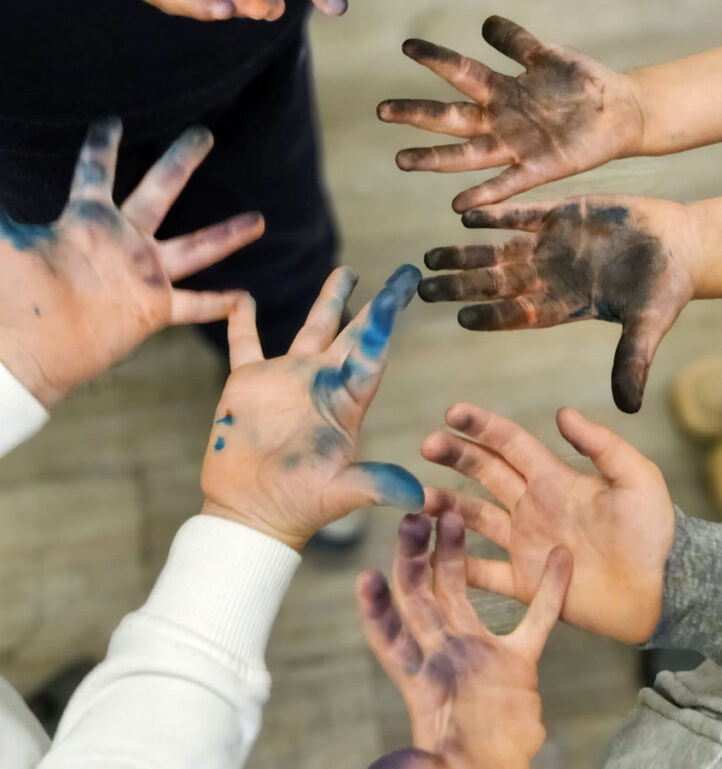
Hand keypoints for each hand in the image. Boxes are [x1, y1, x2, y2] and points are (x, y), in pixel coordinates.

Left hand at [0, 119, 263, 406]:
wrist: (27, 352)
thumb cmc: (13, 297)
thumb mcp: (5, 245)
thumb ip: (1, 215)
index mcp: (88, 219)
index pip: (97, 172)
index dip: (103, 145)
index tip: (112, 120)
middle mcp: (123, 240)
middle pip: (160, 190)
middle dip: (182, 160)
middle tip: (204, 133)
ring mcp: (142, 274)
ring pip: (196, 246)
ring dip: (227, 234)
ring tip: (259, 218)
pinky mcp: (152, 309)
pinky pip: (195, 305)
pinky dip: (220, 305)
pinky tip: (246, 299)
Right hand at [201, 265, 424, 550]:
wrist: (250, 514)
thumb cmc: (298, 508)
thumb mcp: (340, 494)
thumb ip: (375, 486)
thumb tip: (417, 496)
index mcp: (347, 404)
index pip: (372, 353)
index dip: (386, 321)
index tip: (405, 290)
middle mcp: (322, 385)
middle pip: (354, 333)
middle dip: (376, 304)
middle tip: (403, 274)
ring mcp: (286, 380)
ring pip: (312, 328)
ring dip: (328, 300)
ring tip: (347, 271)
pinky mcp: (248, 384)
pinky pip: (245, 342)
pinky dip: (240, 319)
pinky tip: (241, 297)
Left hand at [358, 512, 571, 768]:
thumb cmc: (464, 768)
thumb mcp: (437, 766)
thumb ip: (416, 762)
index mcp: (417, 680)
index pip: (389, 637)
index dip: (376, 610)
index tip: (365, 577)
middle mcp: (441, 653)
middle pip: (419, 597)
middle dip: (412, 559)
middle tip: (410, 520)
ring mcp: (477, 651)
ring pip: (460, 590)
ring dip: (456, 554)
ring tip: (452, 516)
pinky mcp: (518, 659)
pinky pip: (536, 620)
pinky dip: (547, 591)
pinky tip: (559, 558)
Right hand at [378, 17, 644, 209]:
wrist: (622, 112)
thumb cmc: (583, 85)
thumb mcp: (548, 55)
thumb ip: (516, 42)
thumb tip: (484, 22)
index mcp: (502, 90)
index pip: (460, 72)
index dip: (435, 58)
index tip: (405, 45)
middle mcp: (500, 120)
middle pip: (450, 117)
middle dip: (416, 114)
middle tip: (382, 110)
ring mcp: (516, 146)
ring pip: (466, 154)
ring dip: (434, 158)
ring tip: (402, 160)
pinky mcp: (539, 168)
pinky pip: (506, 184)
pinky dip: (484, 194)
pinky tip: (458, 205)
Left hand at [419, 194, 699, 411]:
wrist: (680, 242)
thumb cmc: (667, 286)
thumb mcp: (649, 324)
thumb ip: (633, 359)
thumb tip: (630, 408)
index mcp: (563, 306)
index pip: (518, 315)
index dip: (491, 316)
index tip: (462, 318)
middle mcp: (547, 278)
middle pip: (493, 285)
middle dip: (459, 286)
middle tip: (423, 290)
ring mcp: (549, 247)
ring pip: (495, 251)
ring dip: (463, 253)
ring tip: (429, 257)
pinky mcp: (558, 215)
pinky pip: (518, 216)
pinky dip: (494, 214)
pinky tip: (464, 215)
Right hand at [424, 404, 673, 643]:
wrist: (661, 591)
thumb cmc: (652, 533)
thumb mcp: (637, 480)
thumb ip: (602, 446)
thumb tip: (562, 413)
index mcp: (553, 478)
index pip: (508, 442)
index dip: (480, 425)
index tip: (452, 411)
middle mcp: (531, 505)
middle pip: (483, 472)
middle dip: (454, 454)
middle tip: (427, 445)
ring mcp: (524, 543)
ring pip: (473, 518)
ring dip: (445, 506)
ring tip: (418, 499)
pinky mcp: (525, 582)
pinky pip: (483, 572)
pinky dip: (455, 562)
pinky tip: (428, 553)